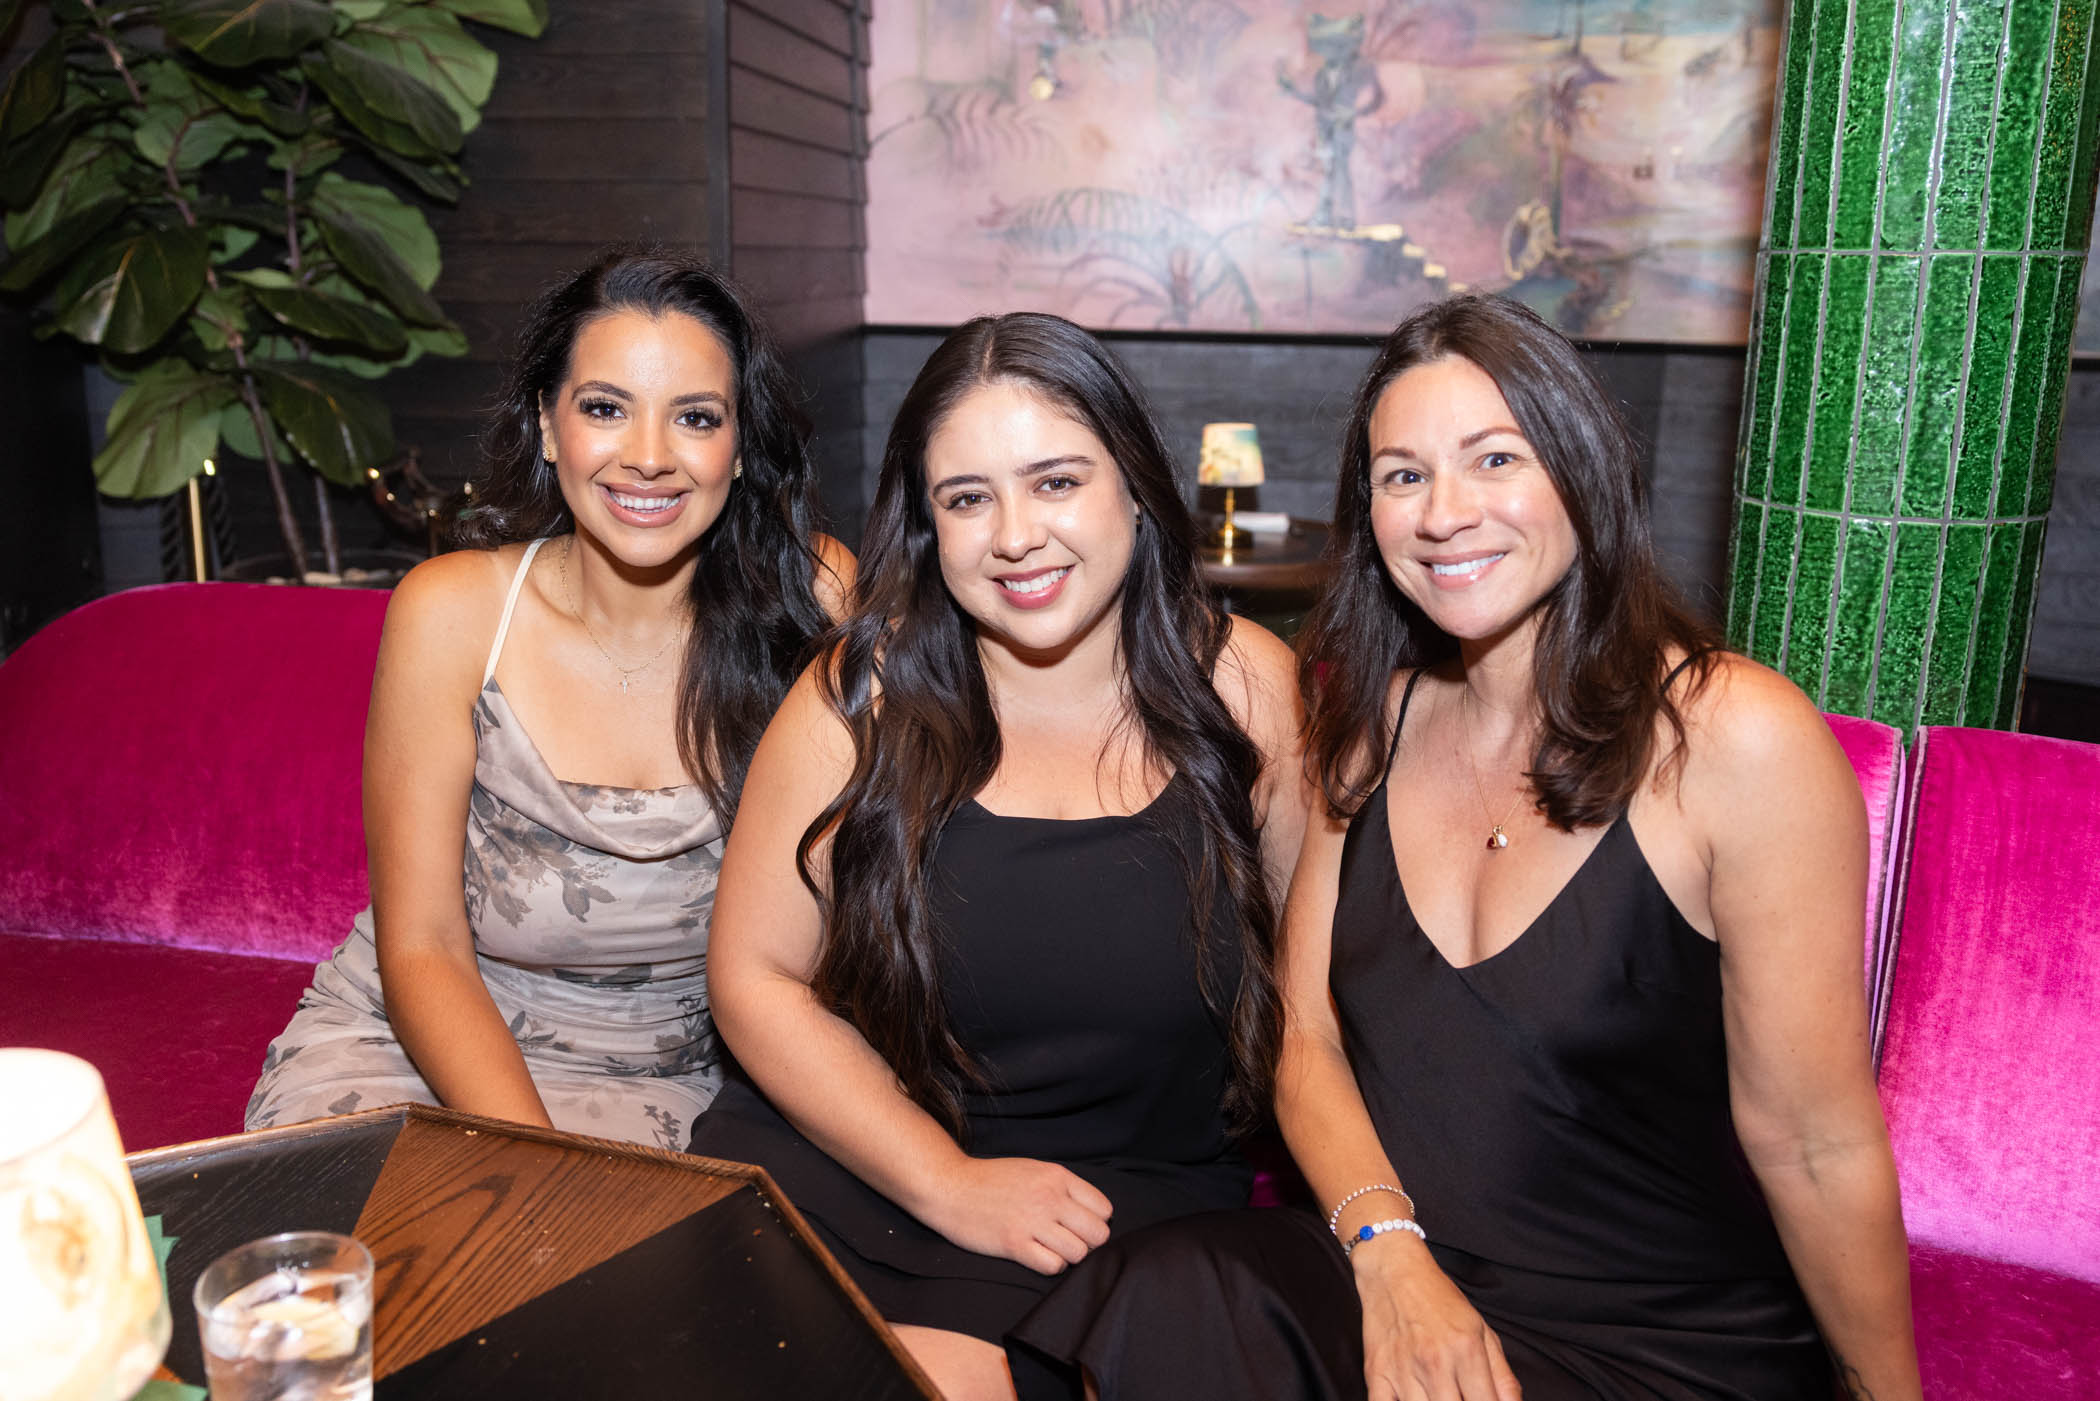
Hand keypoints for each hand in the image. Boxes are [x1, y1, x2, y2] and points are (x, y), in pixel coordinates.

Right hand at [922, 1156, 1113, 1274]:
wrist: (950, 1186)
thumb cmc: (992, 1180)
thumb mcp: (1033, 1169)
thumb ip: (1062, 1187)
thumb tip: (1091, 1213)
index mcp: (1057, 1176)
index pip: (1104, 1209)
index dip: (1095, 1221)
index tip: (1079, 1225)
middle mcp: (1049, 1197)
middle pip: (1098, 1234)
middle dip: (1087, 1242)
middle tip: (1067, 1240)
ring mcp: (1032, 1221)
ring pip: (1079, 1253)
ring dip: (1068, 1256)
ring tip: (1051, 1248)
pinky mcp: (1014, 1244)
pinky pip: (1053, 1266)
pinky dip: (1050, 1266)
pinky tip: (1037, 1255)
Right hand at [1352, 1234, 1522, 1400]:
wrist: (1393, 1271)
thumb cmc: (1438, 1299)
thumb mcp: (1482, 1331)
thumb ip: (1502, 1376)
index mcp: (1467, 1351)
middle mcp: (1436, 1363)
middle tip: (1459, 1396)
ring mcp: (1403, 1370)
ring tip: (1439, 1395)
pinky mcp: (1375, 1373)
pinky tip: (1408, 1399)